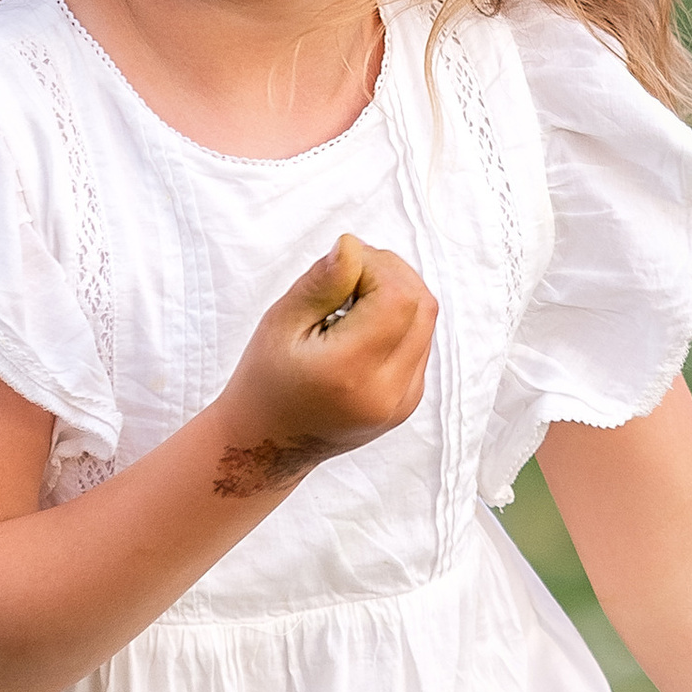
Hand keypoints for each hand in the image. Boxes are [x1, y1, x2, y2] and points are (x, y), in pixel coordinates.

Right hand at [210, 234, 437, 497]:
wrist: (268, 445)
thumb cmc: (265, 381)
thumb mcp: (280, 324)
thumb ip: (321, 284)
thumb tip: (353, 246)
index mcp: (351, 373)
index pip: (397, 296)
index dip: (374, 266)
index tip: (339, 268)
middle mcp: (388, 392)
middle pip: (421, 305)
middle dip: (389, 273)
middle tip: (345, 276)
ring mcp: (403, 400)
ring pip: (426, 320)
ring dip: (395, 293)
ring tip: (349, 301)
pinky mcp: (408, 401)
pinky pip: (420, 341)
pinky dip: (398, 319)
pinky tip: (360, 326)